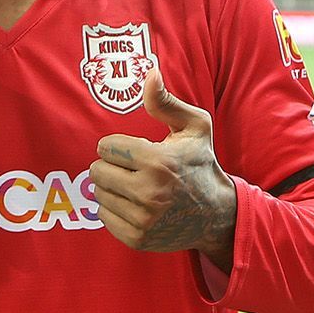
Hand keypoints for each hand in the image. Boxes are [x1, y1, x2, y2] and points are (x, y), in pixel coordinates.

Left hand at [89, 69, 237, 265]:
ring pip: (98, 194)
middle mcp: (150, 193)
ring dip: (111, 188)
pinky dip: (114, 209)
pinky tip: (134, 204)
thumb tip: (150, 73)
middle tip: (131, 169)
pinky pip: (103, 216)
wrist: (217, 214)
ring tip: (134, 186)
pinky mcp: (138, 239)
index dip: (116, 146)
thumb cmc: (201, 164)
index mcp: (159, 162)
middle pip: (96, 171)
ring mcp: (143, 220)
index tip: (133, 150)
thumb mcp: (195, 127)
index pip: (105, 148)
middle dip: (111, 166)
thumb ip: (166, 102)